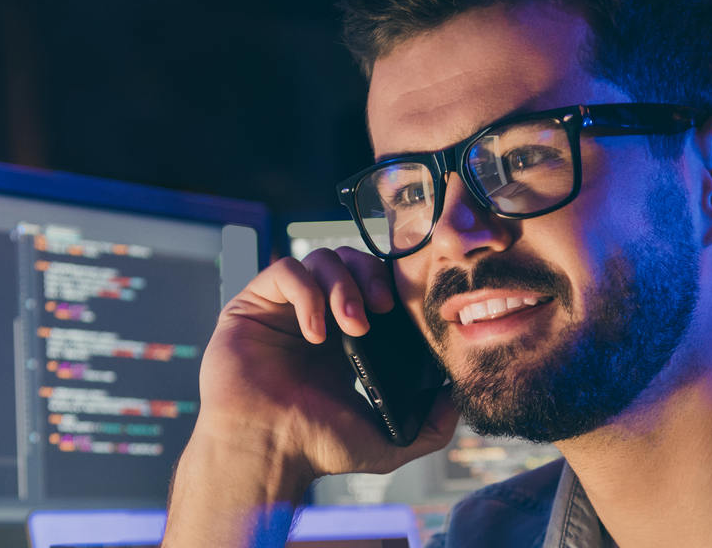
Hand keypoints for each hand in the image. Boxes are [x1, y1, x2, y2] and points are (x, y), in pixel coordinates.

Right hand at [194, 246, 457, 477]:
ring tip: (351, 324)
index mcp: (344, 338)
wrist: (268, 451)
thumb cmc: (316, 448)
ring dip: (343, 286)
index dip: (390, 285)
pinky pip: (284, 271)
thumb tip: (458, 398)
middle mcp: (314, 316)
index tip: (403, 309)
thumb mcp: (388, 441)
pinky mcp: (252, 305)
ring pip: (320, 260)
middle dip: (371, 276)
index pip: (372, 285)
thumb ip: (431, 426)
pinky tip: (316, 332)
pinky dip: (307, 294)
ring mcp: (282, 308)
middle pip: (349, 261)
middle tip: (383, 307)